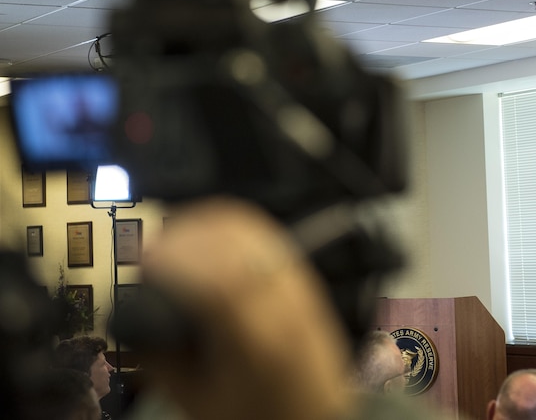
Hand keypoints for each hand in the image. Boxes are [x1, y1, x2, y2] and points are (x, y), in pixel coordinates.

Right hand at [138, 197, 353, 419]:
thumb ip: (161, 356)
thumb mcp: (197, 397)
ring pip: (254, 231)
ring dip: (207, 225)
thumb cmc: (254, 413)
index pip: (222, 281)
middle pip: (238, 244)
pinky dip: (231, 227)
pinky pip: (266, 234)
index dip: (180, 259)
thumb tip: (128, 315)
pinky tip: (206, 237)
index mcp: (259, 342)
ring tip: (175, 240)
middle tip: (153, 250)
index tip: (146, 257)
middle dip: (187, 235)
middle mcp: (287, 304)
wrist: (316, 416)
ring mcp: (301, 285)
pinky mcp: (305, 276)